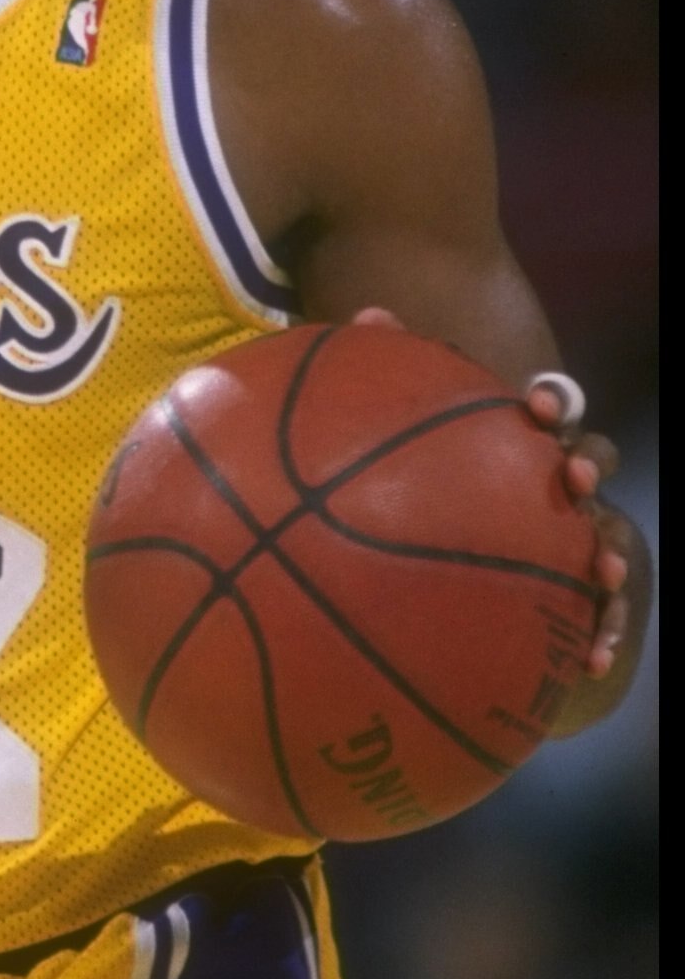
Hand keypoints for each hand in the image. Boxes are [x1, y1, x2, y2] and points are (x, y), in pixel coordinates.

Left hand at [349, 308, 630, 690]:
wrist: (428, 531)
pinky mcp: (560, 590)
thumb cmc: (417, 465)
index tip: (534, 405)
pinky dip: (599, 634)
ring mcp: (560, 534)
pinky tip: (594, 664)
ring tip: (602, 575)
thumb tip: (372, 315)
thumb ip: (385, 368)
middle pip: (585, 465)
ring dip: (607, 553)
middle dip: (585, 468)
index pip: (546, 409)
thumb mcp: (393, 418)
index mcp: (516, 437)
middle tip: (570, 476)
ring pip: (600, 537)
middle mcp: (547, 480)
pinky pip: (586, 613)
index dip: (549, 403)